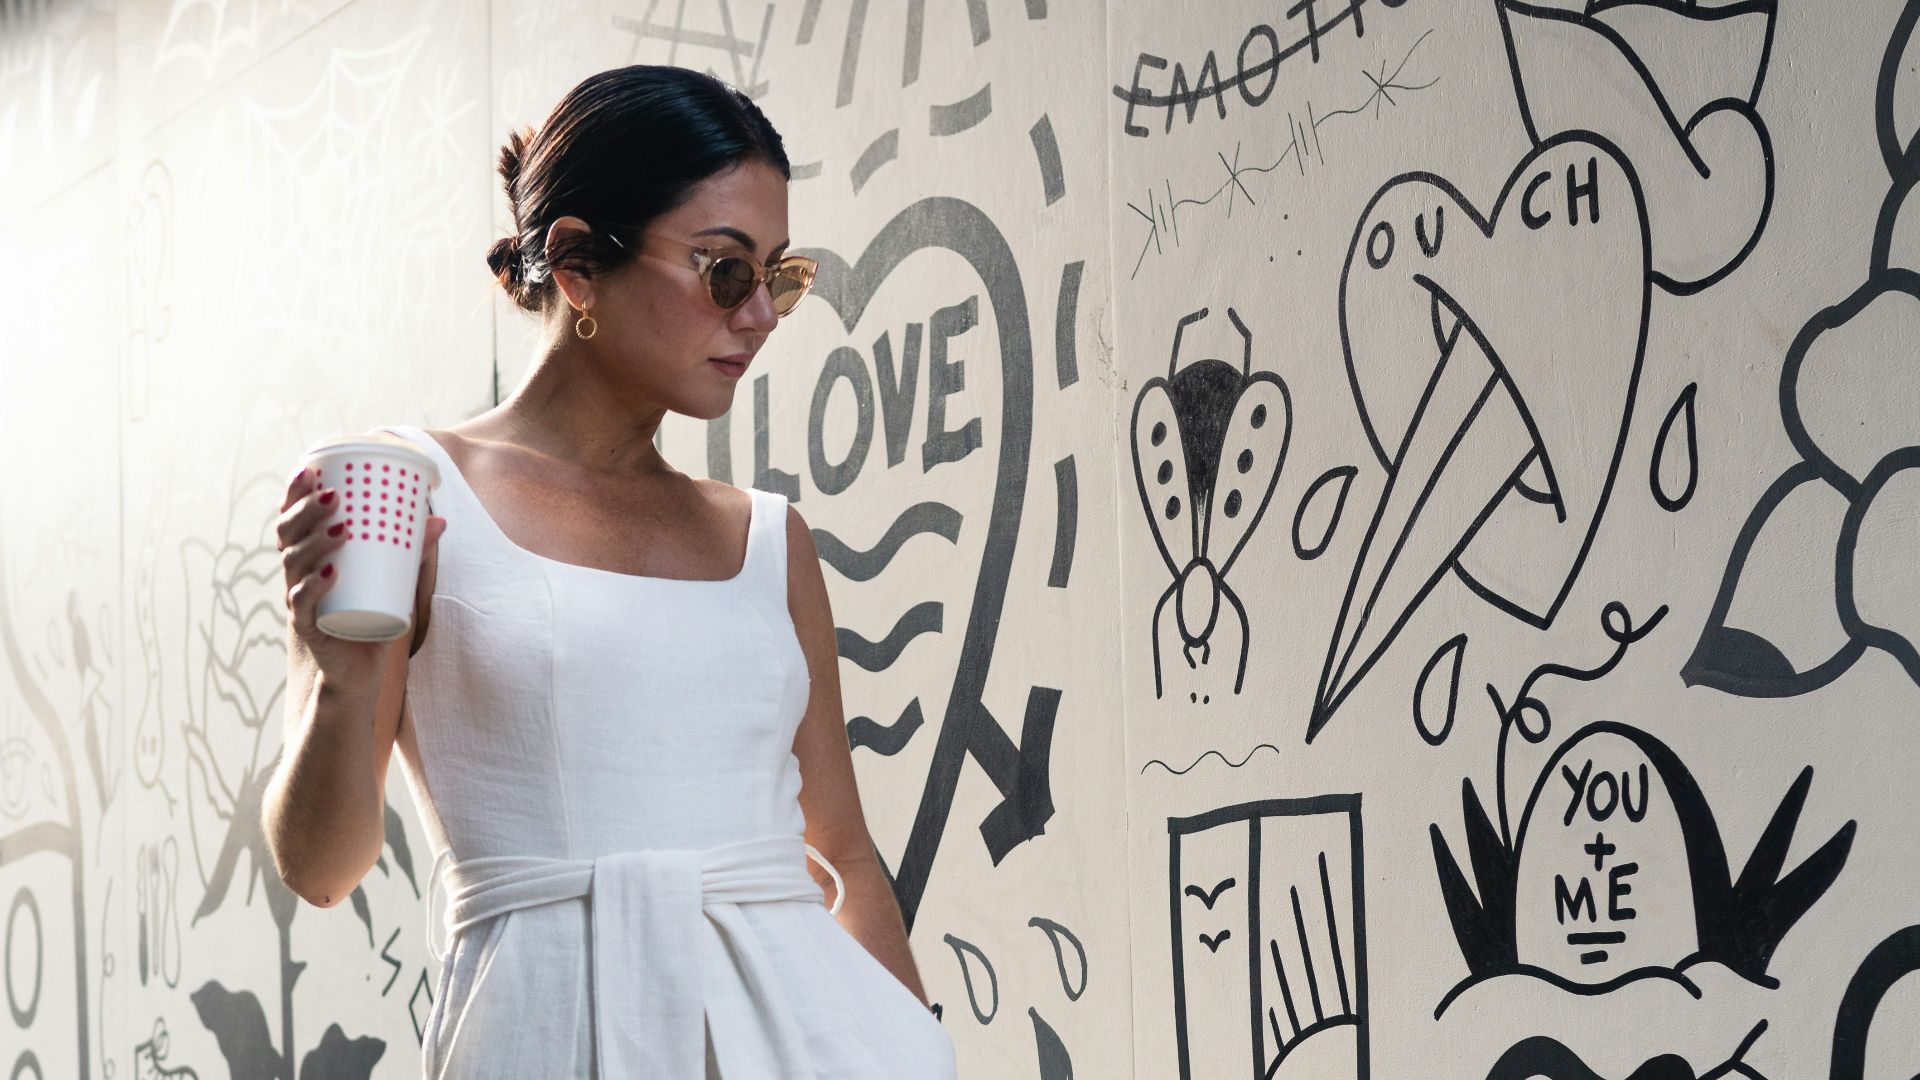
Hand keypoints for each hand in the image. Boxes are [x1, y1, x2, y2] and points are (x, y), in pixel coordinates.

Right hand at [277, 464, 444, 683]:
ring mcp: (299, 601)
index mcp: (308, 557)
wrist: (358, 673)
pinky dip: (314, 588)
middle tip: (333, 495)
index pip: (291, 519)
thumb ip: (410, 552)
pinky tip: (330, 574)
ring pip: (294, 565)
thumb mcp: (392, 580)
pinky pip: (303, 604)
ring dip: (315, 543)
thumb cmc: (370, 617)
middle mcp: (296, 576)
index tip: (309, 468)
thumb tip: (438, 519)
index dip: (293, 494)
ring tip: (342, 530)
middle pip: (287, 536)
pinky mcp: (309, 628)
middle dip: (306, 511)